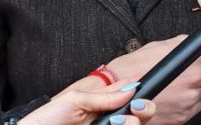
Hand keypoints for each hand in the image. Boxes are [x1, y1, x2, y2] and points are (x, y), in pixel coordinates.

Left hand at [19, 83, 155, 124]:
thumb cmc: (45, 120)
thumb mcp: (74, 100)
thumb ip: (104, 96)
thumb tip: (131, 88)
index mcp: (102, 103)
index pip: (130, 92)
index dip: (141, 89)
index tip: (141, 88)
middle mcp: (109, 118)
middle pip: (140, 113)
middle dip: (144, 108)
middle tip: (135, 107)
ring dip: (132, 122)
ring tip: (117, 122)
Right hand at [104, 35, 200, 124]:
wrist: (112, 95)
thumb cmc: (133, 68)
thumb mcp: (164, 45)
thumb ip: (190, 46)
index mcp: (196, 58)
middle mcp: (197, 79)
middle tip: (189, 71)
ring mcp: (191, 100)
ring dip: (193, 89)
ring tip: (171, 85)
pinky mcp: (184, 116)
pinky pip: (193, 107)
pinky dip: (184, 102)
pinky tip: (168, 96)